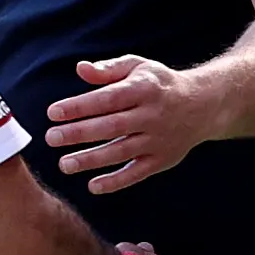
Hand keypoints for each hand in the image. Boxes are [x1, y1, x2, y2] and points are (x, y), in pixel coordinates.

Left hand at [45, 55, 221, 192]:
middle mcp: (152, 115)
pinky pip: (137, 173)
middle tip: (51, 138)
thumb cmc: (159, 84)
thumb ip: (109, 70)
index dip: (79, 106)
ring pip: (121, 152)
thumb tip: (80, 69)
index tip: (53, 112)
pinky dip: (116, 181)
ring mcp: (158, 140)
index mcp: (144, 89)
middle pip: (112, 126)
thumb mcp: (138, 67)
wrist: (203, 105)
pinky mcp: (162, 160)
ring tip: (64, 164)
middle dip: (79, 133)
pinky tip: (93, 186)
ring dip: (92, 160)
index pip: (107, 98)